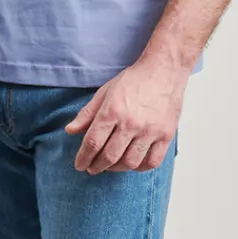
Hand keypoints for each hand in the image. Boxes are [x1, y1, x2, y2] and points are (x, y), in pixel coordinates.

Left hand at [64, 54, 187, 172]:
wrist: (164, 69)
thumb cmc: (134, 80)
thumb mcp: (105, 92)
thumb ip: (87, 113)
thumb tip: (70, 130)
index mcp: (112, 110)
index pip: (93, 142)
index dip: (83, 157)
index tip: (80, 164)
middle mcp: (131, 123)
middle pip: (109, 155)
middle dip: (97, 166)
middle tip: (92, 168)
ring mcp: (150, 130)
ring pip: (130, 162)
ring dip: (116, 169)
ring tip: (110, 166)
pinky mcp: (166, 135)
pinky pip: (152, 161)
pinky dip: (140, 167)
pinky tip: (132, 164)